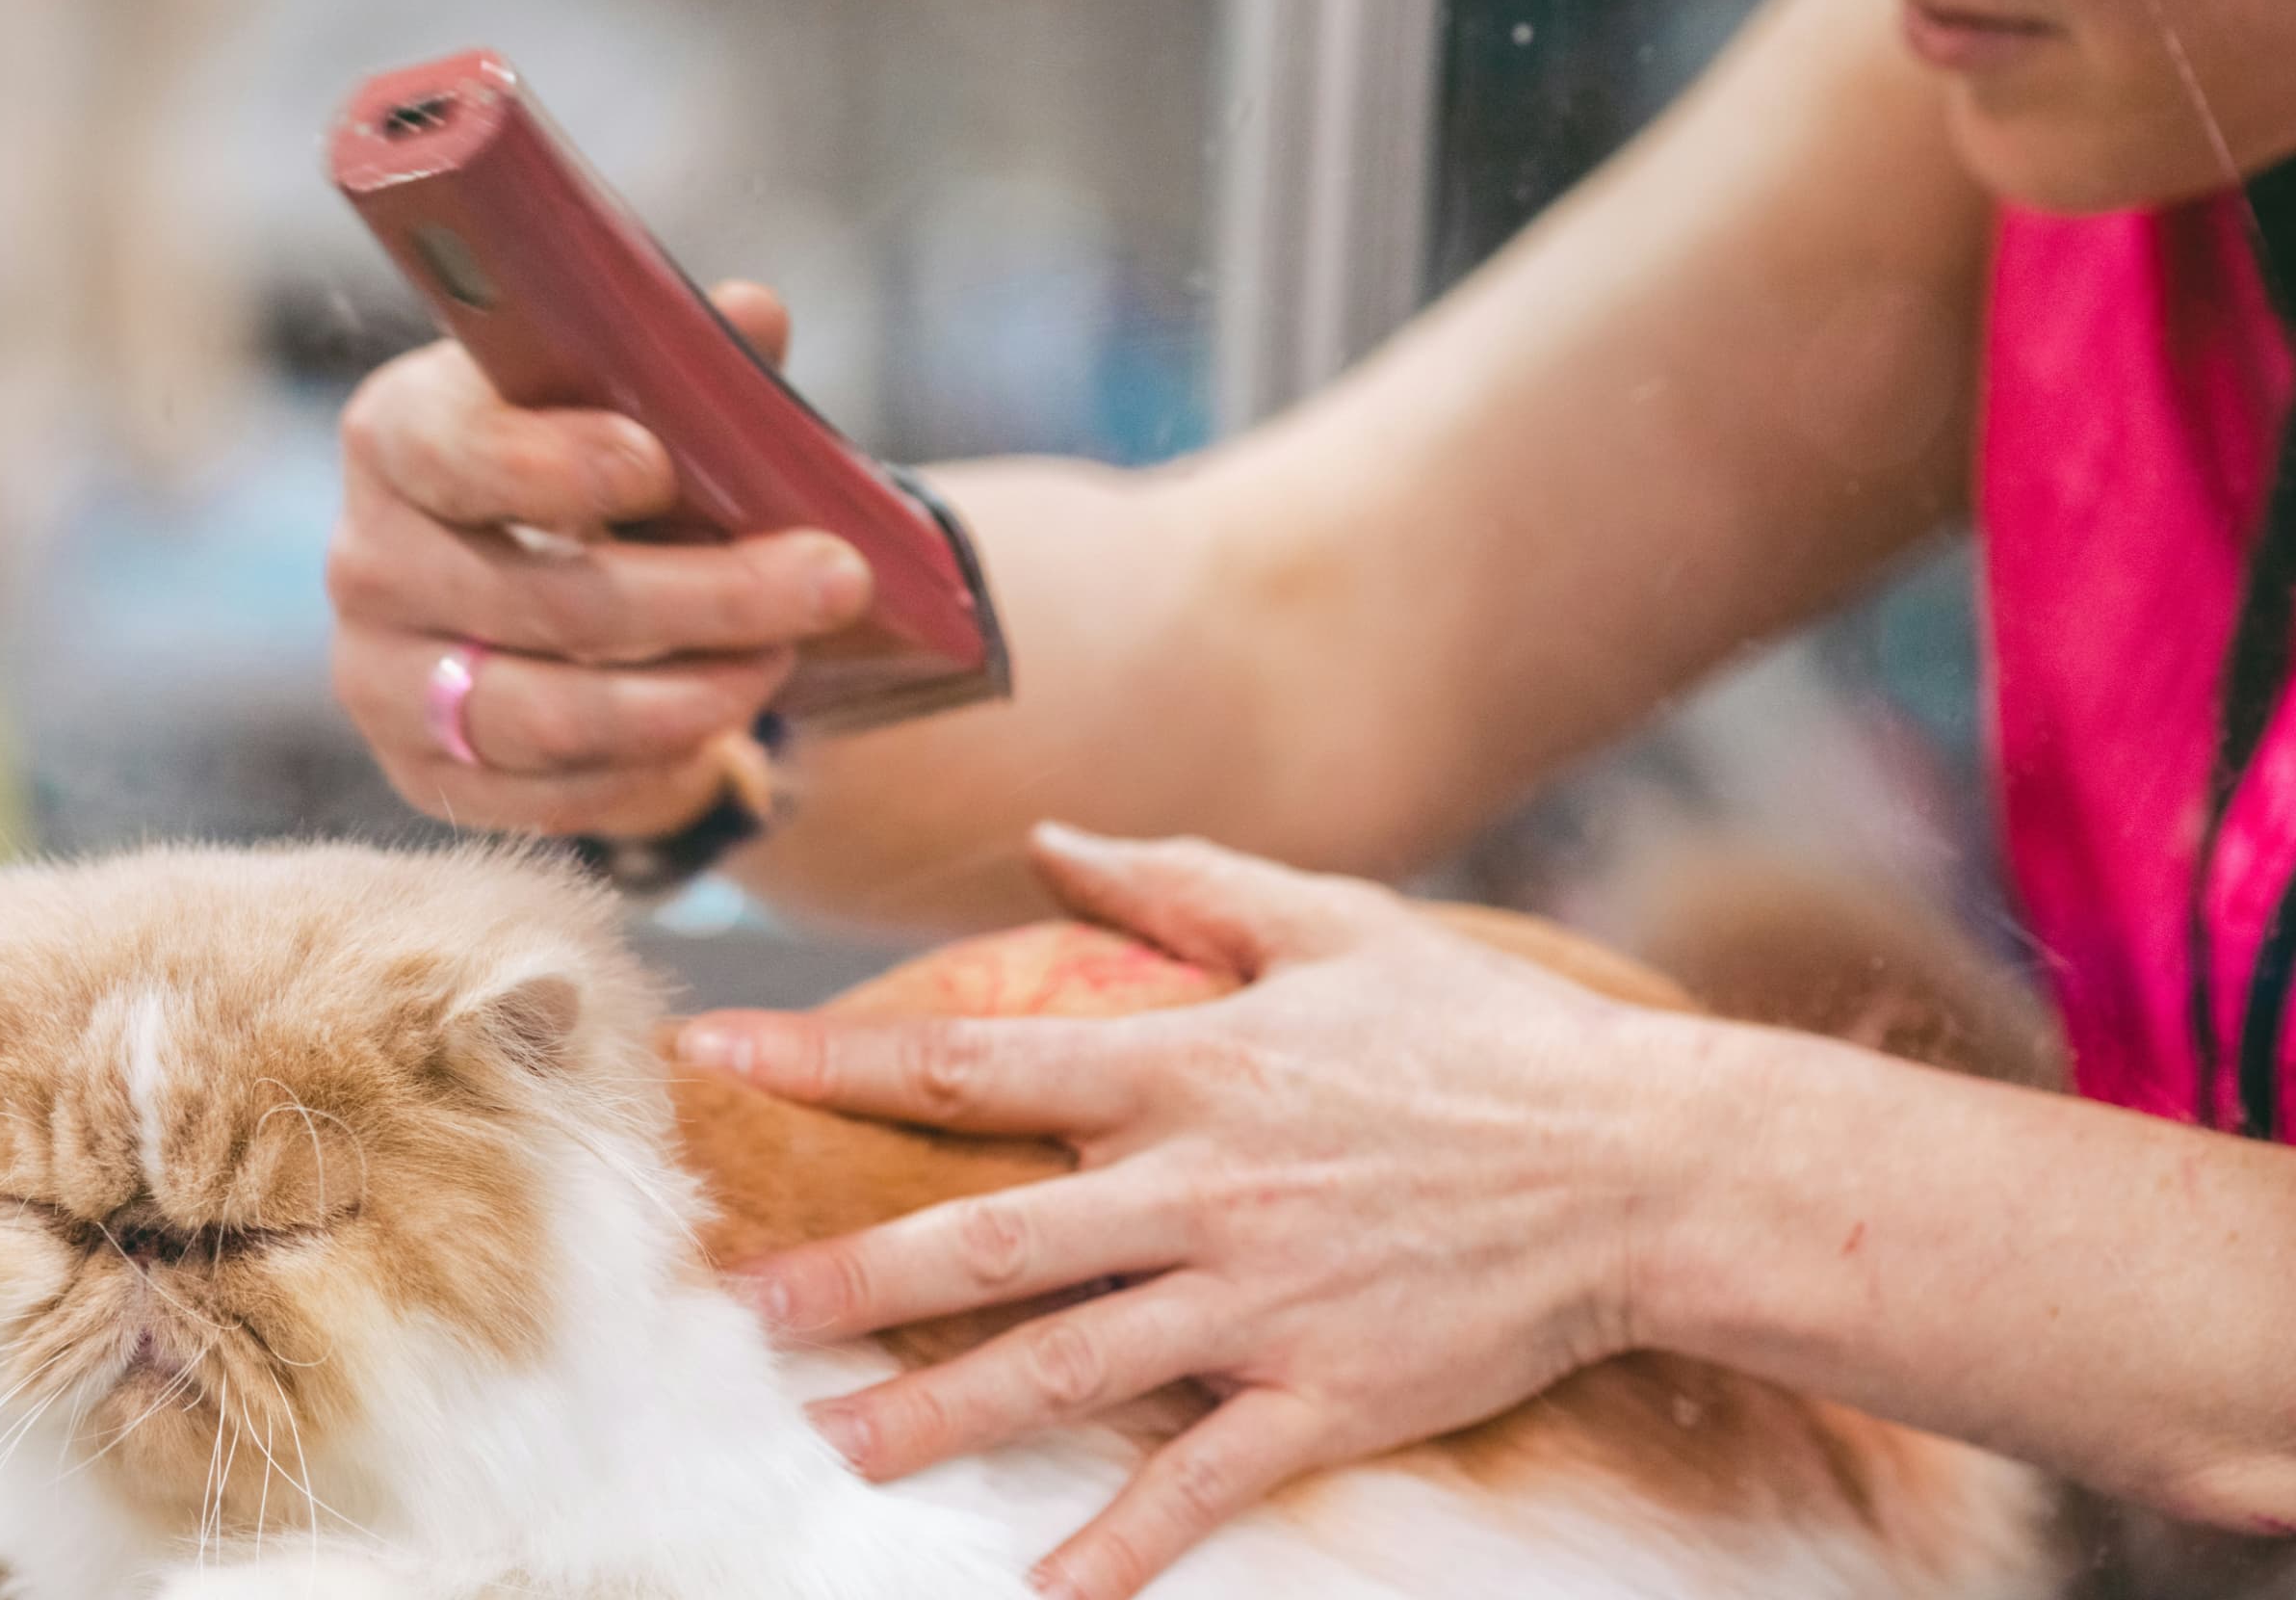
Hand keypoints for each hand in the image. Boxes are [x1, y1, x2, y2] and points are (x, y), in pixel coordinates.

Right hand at [328, 281, 874, 837]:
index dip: (551, 464)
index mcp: (401, 435)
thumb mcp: (640, 410)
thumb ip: (689, 370)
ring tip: (783, 660)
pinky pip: (546, 796)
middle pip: (535, 598)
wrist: (552, 604)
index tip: (658, 466)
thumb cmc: (598, 478)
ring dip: (687, 696)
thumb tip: (756, 315)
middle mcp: (370, 561)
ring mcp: (384, 681)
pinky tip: (720, 732)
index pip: (450, 452)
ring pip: (543, 714)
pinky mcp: (425, 776)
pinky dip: (647, 769)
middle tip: (832, 578)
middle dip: (703, 595)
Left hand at [678, 826, 1690, 1599]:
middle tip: (741, 1314)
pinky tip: (1046, 1595)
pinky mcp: (1328, 1393)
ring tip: (834, 1453)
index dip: (832, 1054)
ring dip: (940, 1416)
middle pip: (988, 1240)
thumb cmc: (1486, 1032)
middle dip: (851, 1278)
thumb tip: (1051, 841)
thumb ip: (1178, 879)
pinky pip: (1205, 1481)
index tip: (719, 1051)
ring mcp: (1259, 1300)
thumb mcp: (1334, 921)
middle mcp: (1199, 1186)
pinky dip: (1125, 1544)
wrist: (1646, 1161)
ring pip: (1065, 1368)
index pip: (970, 1063)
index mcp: (1188, 1064)